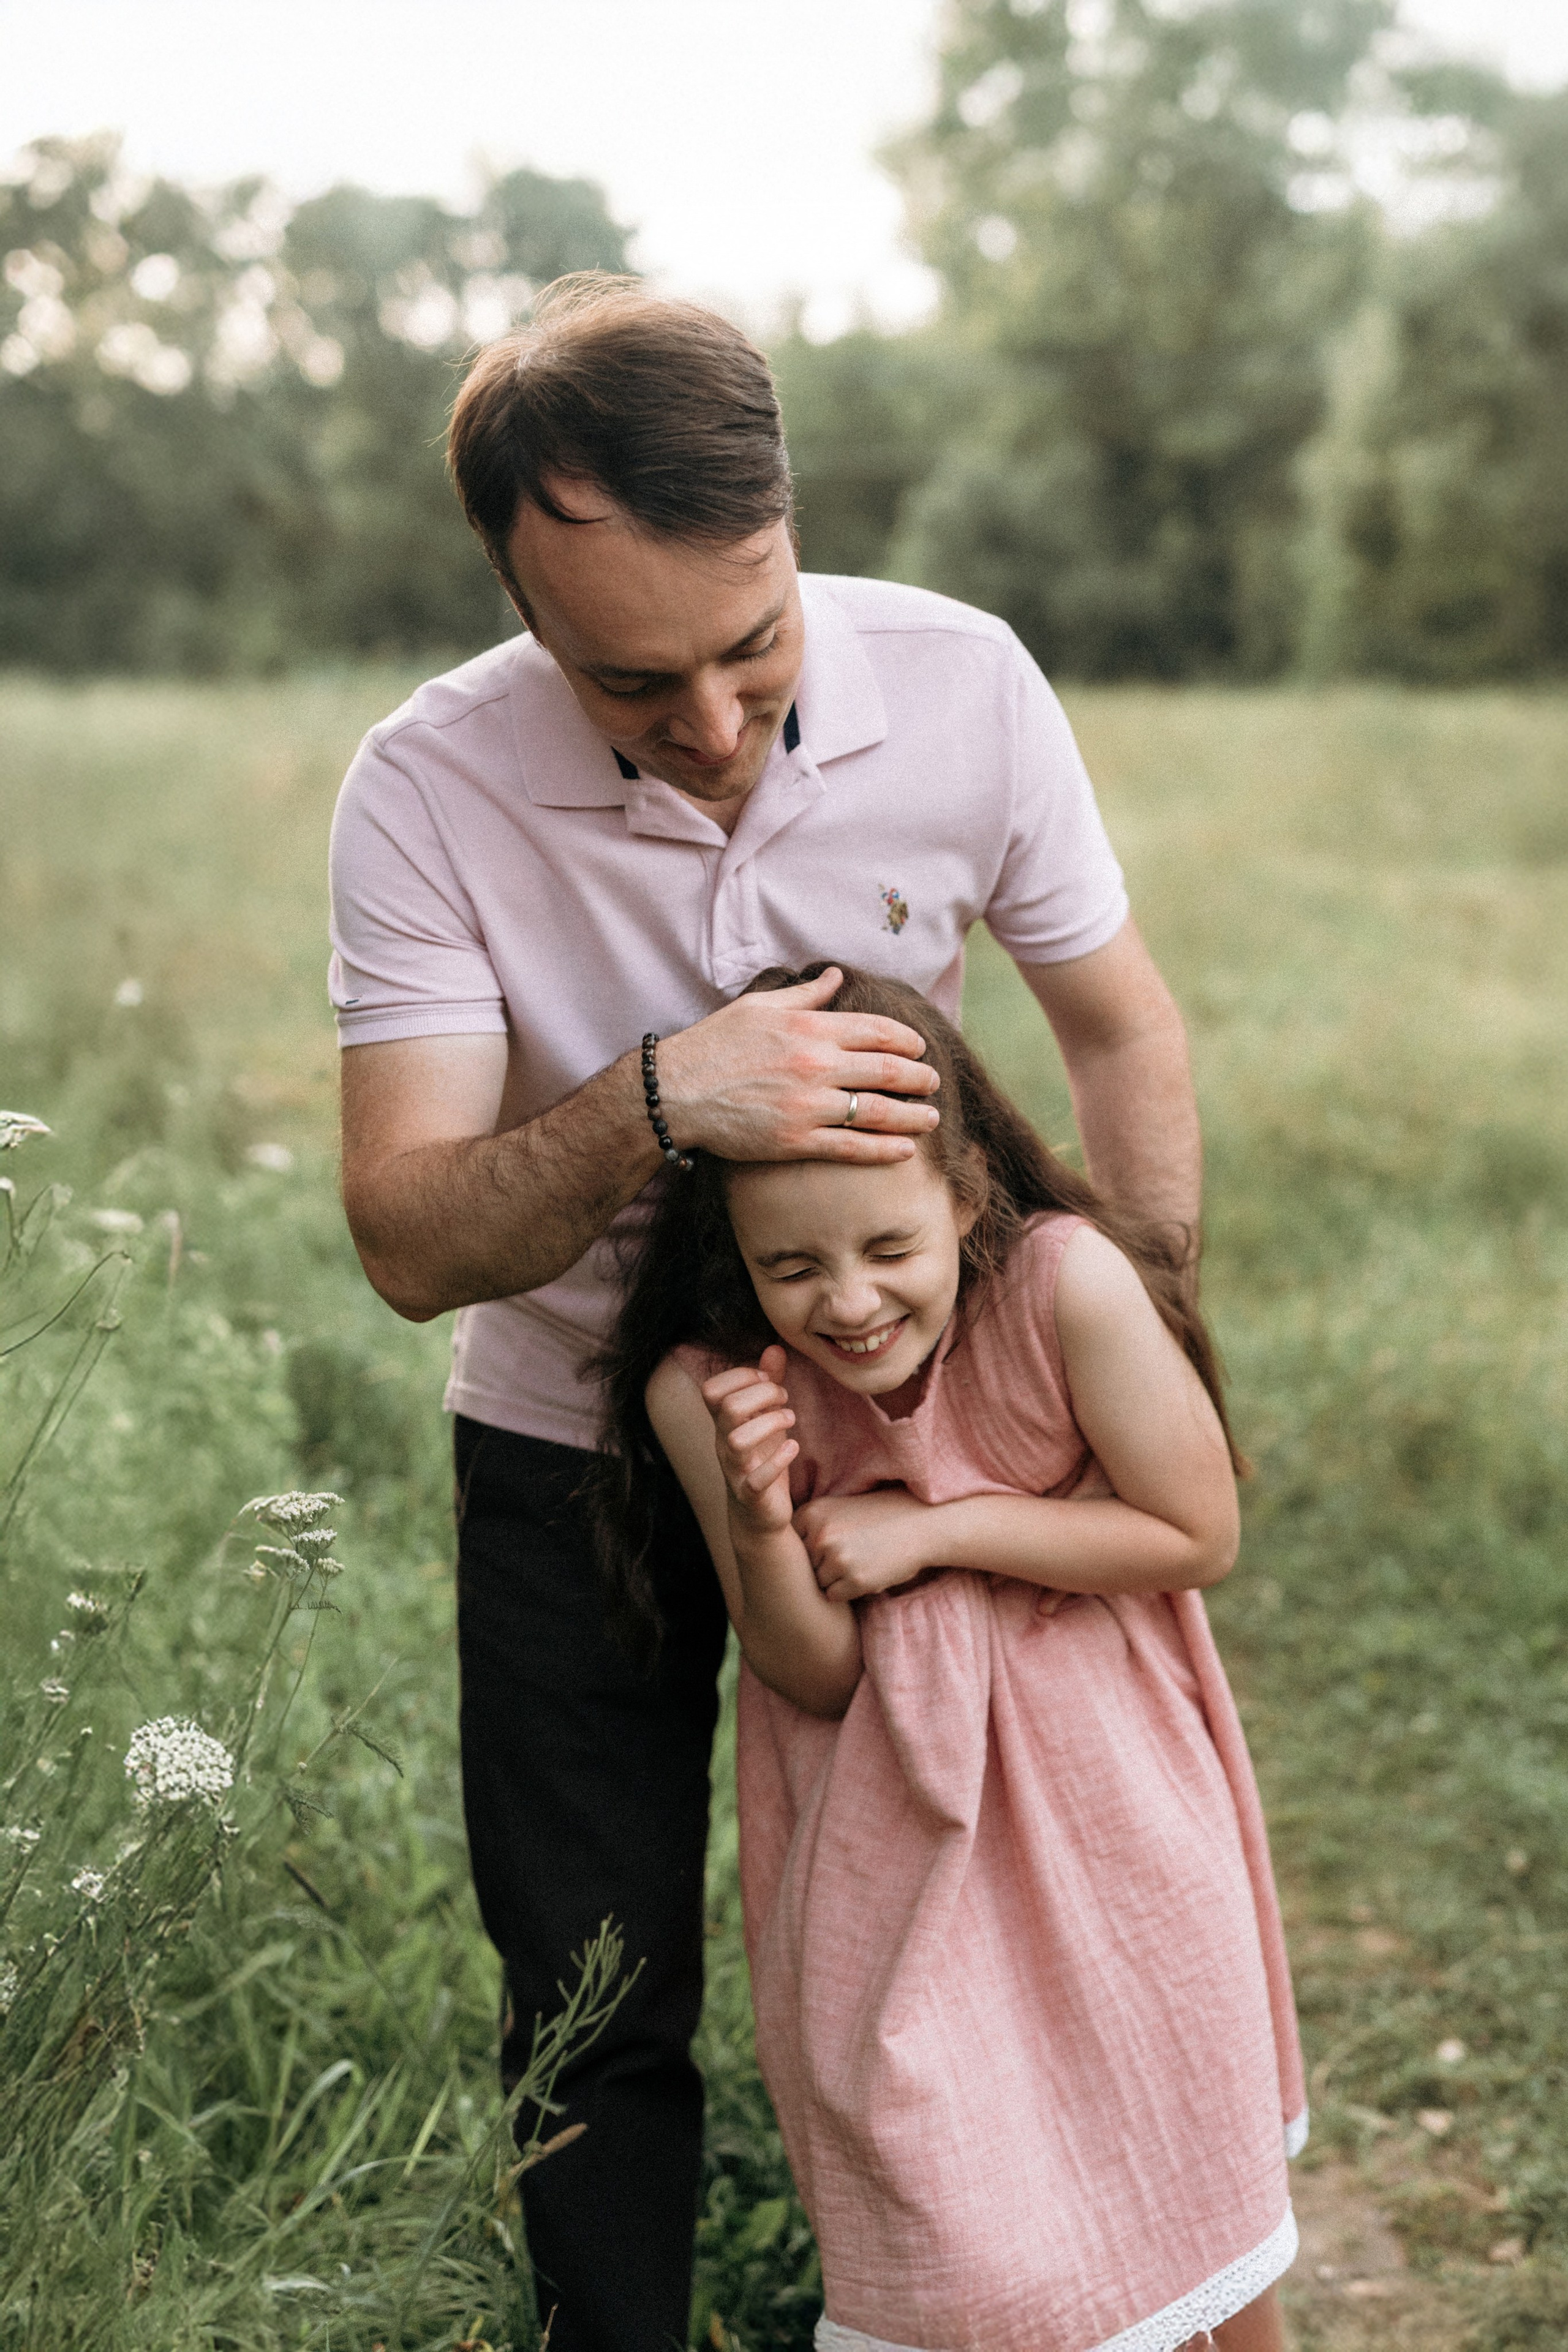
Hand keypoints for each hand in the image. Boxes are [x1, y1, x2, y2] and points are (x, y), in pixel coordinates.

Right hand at [655, 967, 940, 1164]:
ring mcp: (808, 1105)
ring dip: (913, 1115)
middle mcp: (815, 1065)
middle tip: (934, 1083)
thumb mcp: (759, 1007)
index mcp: (809, 1028)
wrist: (674, 1092)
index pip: (877, 1031)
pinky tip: (906, 1150)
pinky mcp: (796, 1140)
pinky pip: (852, 1147)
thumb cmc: (713, 1045)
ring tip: (931, 1118)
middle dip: (919, 1078)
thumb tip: (835, 976)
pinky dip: (884, 1149)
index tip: (920, 1047)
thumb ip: (805, 995)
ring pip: (878, 1111)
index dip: (907, 1040)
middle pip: (887, 1071)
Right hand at [701, 1346, 798, 1535]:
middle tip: (785, 1400)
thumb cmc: (763, 1459)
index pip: (713, 1389)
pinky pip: (756, 1479)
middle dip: (762, 1395)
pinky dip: (778, 1460)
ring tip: (790, 1421)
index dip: (741, 1376)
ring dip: (771, 1423)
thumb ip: (768, 1384)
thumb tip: (774, 1348)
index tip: (769, 1381)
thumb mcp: (767, 1418)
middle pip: (728, 1407)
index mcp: (724, 1423)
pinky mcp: (751, 1495)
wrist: (759, 1515)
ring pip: (737, 1440)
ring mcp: (735, 1470)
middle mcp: (724, 1444)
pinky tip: (793, 1449)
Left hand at [793, 1487, 939, 1602]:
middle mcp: (820, 1535)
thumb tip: (775, 1555)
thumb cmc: (877, 1516)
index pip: (791, 1544)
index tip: (829, 1542)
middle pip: (803, 1565)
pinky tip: (866, 1571)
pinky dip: (847, 1590)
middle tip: (850, 1551)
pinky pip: (833, 1596)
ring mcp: (837, 1558)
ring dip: (835, 1578)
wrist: (919, 1524)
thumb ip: (809, 1525)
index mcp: (812, 1512)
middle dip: (822, 1565)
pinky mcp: (854, 1580)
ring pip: (817, 1583)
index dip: (810, 1548)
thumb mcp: (838, 1508)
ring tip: (859, 1559)